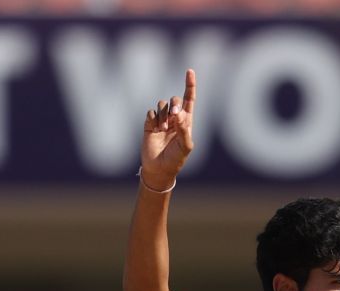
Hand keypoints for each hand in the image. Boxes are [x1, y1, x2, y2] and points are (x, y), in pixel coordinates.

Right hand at [140, 69, 196, 190]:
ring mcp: (161, 120)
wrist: (159, 169)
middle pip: (175, 100)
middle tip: (174, 117)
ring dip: (164, 115)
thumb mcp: (185, 146)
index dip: (190, 85)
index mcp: (186, 121)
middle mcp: (174, 118)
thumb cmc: (176, 159)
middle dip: (175, 105)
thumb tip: (178, 113)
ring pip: (162, 104)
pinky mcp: (149, 124)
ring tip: (163, 129)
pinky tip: (155, 129)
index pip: (189, 99)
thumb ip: (184, 129)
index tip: (189, 71)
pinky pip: (151, 112)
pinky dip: (154, 118)